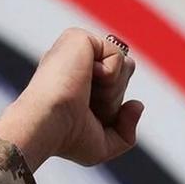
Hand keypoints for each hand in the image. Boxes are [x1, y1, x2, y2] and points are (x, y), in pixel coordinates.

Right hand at [0, 28, 142, 170]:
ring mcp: (75, 49)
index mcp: (78, 82)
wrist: (47, 124)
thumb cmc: (67, 138)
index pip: (120, 86)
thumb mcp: (103, 145)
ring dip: (113, 89)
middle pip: (127, 74)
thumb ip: (126, 132)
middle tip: (87, 106)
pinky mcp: (78, 37)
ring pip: (126, 65)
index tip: (88, 118)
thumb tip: (137, 104)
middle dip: (115, 98)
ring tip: (85, 93)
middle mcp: (76, 63)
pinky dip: (110, 75)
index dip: (113, 107)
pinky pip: (119, 55)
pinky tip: (85, 77)